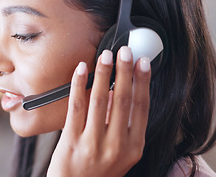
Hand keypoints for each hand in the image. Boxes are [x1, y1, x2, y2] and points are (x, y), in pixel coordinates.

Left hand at [47, 47, 150, 176]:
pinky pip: (76, 107)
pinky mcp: (72, 141)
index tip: (142, 62)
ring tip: (105, 56)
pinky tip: (81, 69)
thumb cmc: (99, 171)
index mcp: (133, 147)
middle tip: (125, 51)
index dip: (143, 82)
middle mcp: (116, 145)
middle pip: (124, 100)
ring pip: (100, 100)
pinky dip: (79, 85)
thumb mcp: (121, 153)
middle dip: (124, 71)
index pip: (141, 107)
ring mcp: (93, 143)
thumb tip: (119, 92)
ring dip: (103, 74)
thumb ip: (123, 125)